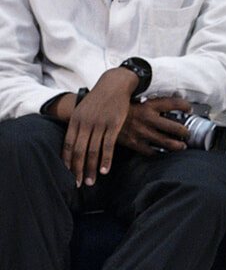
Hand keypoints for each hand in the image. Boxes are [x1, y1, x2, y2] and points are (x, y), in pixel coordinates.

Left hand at [61, 66, 139, 185]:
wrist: (114, 85)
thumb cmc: (98, 99)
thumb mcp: (83, 110)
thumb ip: (77, 126)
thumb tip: (72, 145)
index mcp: (75, 120)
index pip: (67, 145)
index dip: (66, 162)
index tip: (67, 175)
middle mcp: (85, 123)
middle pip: (78, 151)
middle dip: (78, 170)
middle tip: (78, 184)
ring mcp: (99, 124)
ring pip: (92, 150)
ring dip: (91, 168)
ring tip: (91, 182)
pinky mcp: (113, 124)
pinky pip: (108, 145)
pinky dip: (106, 159)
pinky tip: (105, 171)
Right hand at [118, 95, 191, 155]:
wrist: (101, 119)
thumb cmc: (120, 110)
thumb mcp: (137, 101)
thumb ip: (151, 104)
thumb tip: (165, 105)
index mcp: (149, 105)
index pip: (173, 103)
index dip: (184, 106)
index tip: (189, 109)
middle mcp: (147, 118)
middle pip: (174, 127)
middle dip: (184, 132)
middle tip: (188, 133)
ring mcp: (142, 132)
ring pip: (166, 142)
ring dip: (177, 145)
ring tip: (182, 146)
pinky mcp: (135, 143)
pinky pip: (152, 152)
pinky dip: (159, 153)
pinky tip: (164, 153)